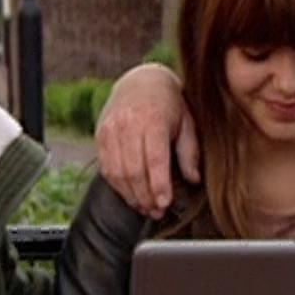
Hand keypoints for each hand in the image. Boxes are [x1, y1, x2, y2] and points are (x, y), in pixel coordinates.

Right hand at [93, 63, 197, 217]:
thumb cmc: (169, 105)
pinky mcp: (101, 136)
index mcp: (153, 119)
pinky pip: (107, 168)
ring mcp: (111, 129)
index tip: (165, 203)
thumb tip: (194, 179)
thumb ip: (189, 152)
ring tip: (145, 208)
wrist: (141, 82)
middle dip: (145, 196)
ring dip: (131, 195)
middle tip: (157, 212)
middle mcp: (128, 123)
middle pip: (134, 170)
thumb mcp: (187, 123)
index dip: (158, 185)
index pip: (154, 159)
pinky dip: (118, 187)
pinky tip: (131, 195)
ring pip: (117, 172)